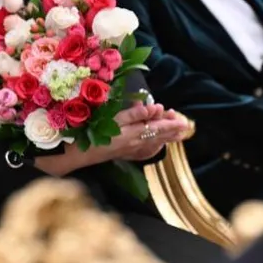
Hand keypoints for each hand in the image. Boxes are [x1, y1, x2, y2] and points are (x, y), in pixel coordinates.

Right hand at [32, 103, 189, 175]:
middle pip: (158, 137)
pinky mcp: (122, 154)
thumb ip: (135, 113)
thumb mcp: (113, 118)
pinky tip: (156, 145)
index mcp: (133, 134)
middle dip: (172, 132)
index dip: (171, 124)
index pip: (158, 128)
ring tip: (177, 135)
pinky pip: (144, 152)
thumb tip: (155, 107)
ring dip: (166, 139)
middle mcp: (134, 144)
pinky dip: (154, 147)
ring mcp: (129, 151)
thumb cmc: (90, 132)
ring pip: (153, 144)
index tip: (183, 120)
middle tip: (185, 126)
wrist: (77, 154)